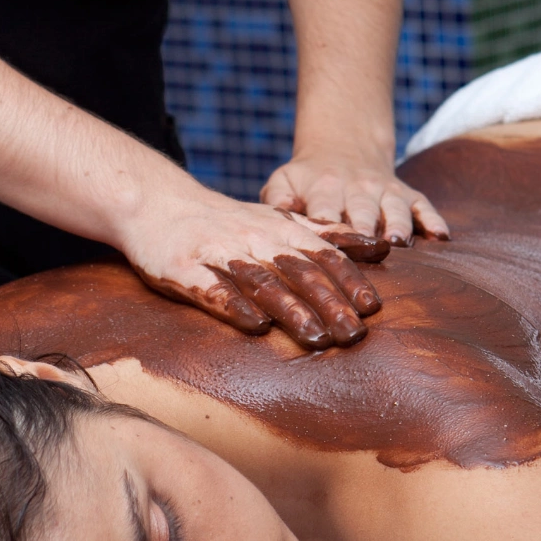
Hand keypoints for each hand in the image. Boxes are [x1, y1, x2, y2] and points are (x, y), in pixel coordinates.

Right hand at [115, 183, 388, 349]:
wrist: (158, 202)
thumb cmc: (228, 222)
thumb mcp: (281, 222)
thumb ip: (329, 236)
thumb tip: (382, 247)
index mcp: (280, 230)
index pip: (322, 254)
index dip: (348, 280)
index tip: (372, 307)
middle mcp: (255, 239)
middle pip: (298, 271)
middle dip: (329, 302)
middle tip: (354, 333)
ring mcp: (220, 254)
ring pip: (261, 282)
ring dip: (291, 310)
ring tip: (316, 339)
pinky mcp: (185, 268)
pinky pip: (213, 289)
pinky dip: (235, 306)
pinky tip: (254, 326)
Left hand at [262, 148, 449, 244]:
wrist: (343, 146)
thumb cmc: (307, 178)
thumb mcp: (284, 180)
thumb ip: (278, 198)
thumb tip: (277, 213)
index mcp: (325, 188)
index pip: (325, 210)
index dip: (326, 226)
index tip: (325, 247)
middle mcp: (358, 189)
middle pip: (362, 211)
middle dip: (364, 229)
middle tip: (367, 248)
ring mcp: (386, 191)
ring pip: (395, 208)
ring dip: (397, 224)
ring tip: (398, 241)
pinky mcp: (408, 194)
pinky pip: (424, 205)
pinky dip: (433, 220)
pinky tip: (441, 236)